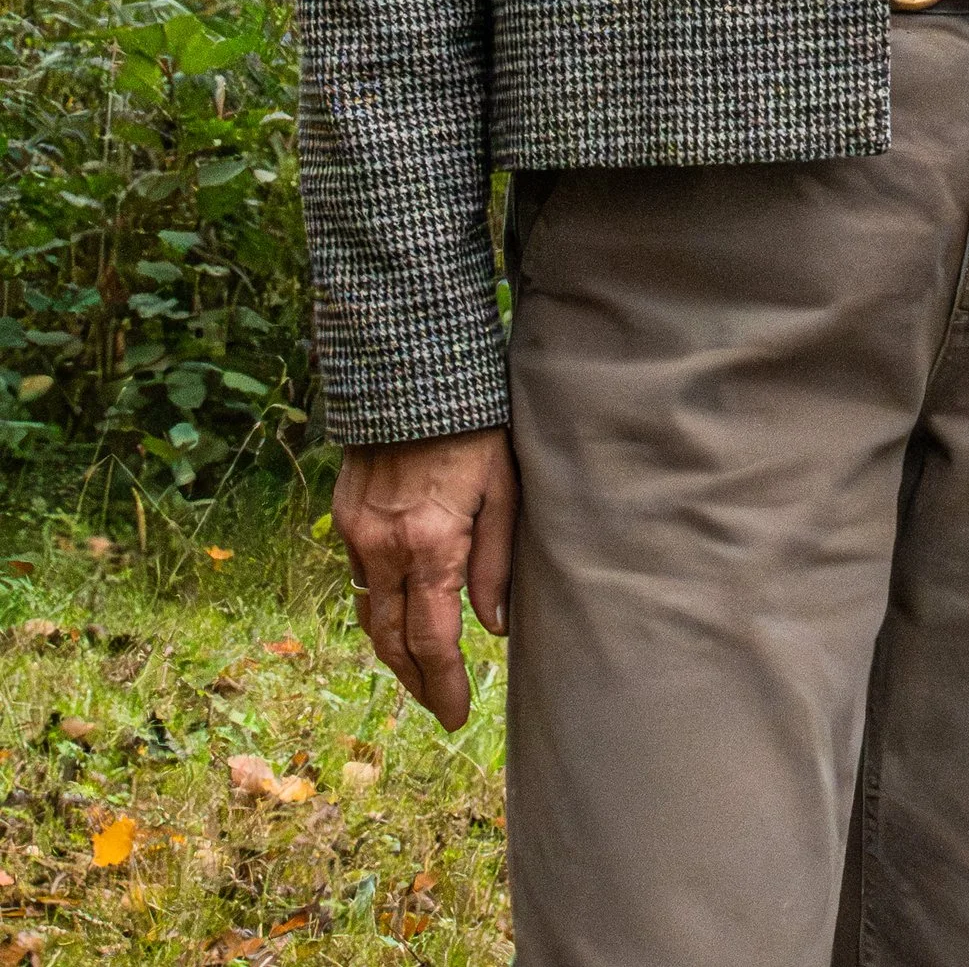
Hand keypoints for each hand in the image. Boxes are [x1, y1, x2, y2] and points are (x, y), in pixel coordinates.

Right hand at [330, 429, 517, 727]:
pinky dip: (375, 605)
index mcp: (432, 546)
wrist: (414, 372)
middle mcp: (385, 549)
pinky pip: (356, 577)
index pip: (434, 641)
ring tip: (418, 672)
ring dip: (391, 650)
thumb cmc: (476, 427)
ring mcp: (357, 533)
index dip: (443, 686)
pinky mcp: (343, 515)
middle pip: (391, 641)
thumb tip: (494, 628)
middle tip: (437, 705)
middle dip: (414, 681)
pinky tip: (396, 612)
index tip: (456, 717)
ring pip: (367, 615)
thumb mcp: (504, 490)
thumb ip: (498, 563)